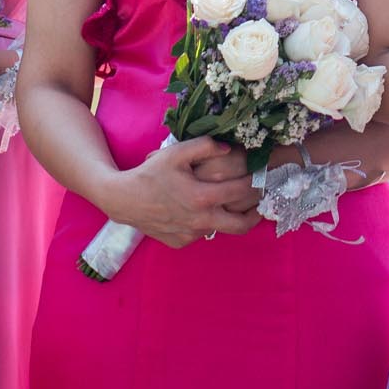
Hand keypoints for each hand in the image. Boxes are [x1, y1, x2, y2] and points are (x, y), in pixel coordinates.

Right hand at [108, 135, 263, 249]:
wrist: (124, 200)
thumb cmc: (151, 174)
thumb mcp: (176, 153)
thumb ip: (205, 145)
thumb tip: (228, 147)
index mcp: (202, 197)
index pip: (241, 191)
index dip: (257, 182)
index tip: (264, 175)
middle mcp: (200, 221)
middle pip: (242, 224)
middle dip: (257, 211)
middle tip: (261, 199)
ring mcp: (191, 234)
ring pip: (221, 229)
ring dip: (230, 216)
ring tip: (235, 202)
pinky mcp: (182, 242)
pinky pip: (202, 233)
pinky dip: (207, 222)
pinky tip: (202, 209)